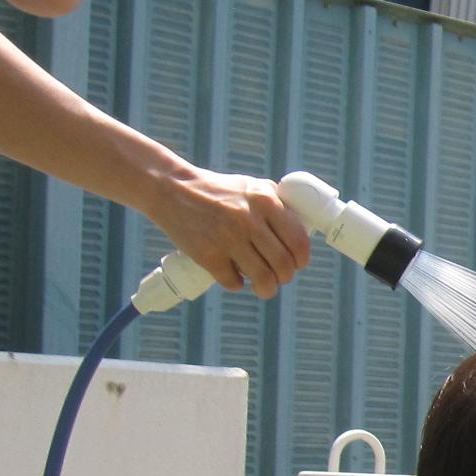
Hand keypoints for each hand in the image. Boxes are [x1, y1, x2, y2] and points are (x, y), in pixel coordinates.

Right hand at [144, 167, 311, 299]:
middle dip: (285, 277)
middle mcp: (249, 220)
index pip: (298, 242)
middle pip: (283, 265)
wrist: (171, 188)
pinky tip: (234, 278)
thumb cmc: (218, 190)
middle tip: (279, 278)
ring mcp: (227, 238)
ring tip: (264, 288)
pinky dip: (236, 284)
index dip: (301, 259)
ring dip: (266, 289)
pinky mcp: (206, 254)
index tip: (297, 264)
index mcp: (265, 201)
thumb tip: (305, 229)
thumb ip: (277, 204)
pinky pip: (232, 282)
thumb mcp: (252, 187)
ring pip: (262, 278)